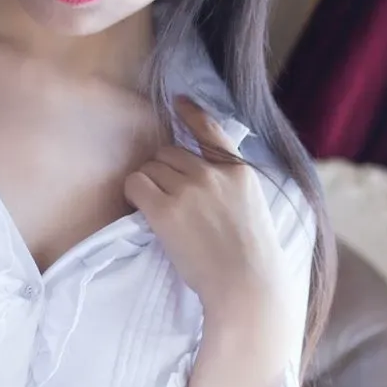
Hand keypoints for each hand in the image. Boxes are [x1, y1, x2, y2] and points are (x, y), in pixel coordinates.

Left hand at [125, 94, 295, 347]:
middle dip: (165, 170)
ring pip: (151, 167)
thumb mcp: (251, 205)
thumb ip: (230, 182)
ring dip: (150, 183)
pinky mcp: (165, 211)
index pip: (210, 129)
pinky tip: (142, 209)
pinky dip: (134, 193)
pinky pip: (135, 184)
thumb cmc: (250, 256)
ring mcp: (189, 190)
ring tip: (161, 210)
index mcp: (238, 170)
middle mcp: (212, 174)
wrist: (246, 285)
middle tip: (170, 198)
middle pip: (169, 152)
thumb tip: (201, 168)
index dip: (190, 113)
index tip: (178, 101)